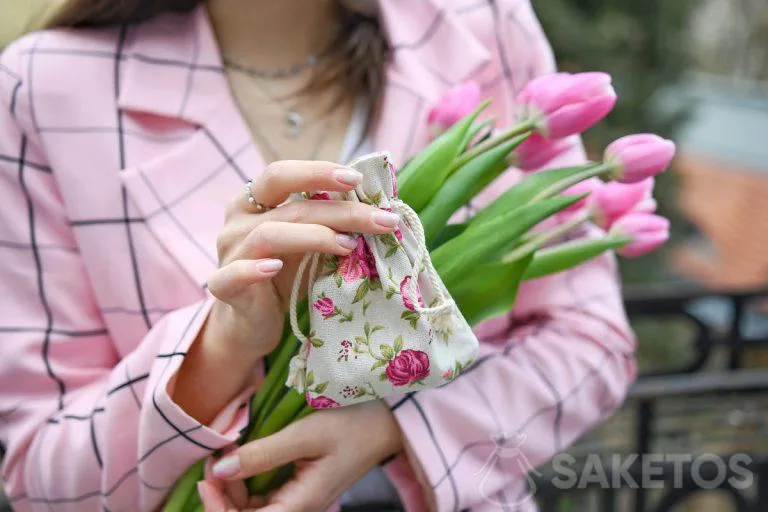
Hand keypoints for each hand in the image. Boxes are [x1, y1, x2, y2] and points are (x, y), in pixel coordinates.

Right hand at [172, 161, 399, 424]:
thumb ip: (331, 225)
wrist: (251, 323)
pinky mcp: (223, 286)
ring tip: (350, 246)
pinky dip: (254, 269)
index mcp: (254, 201)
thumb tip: (383, 209)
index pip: (282, 174)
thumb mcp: (310, 245)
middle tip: (380, 219)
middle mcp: (237, 222)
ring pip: (268, 235)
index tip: (357, 178)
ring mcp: (228, 253)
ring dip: (314, 237)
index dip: (317, 172)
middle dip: (340, 210)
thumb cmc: (284, 276)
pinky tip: (276, 268)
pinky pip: (234, 274)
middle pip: (288, 206)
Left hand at [198, 401, 403, 511]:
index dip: (219, 508)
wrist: (385, 422)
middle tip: (211, 459)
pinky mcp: (298, 488)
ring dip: (231, 486)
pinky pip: (262, 495)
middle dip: (221, 496)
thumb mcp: (305, 434)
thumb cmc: (352, 425)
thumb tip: (220, 469)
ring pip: (251, 508)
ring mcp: (298, 500)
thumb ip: (262, 453)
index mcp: (302, 504)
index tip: (207, 476)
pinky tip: (240, 455)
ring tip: (224, 451)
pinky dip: (245, 478)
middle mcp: (299, 508)